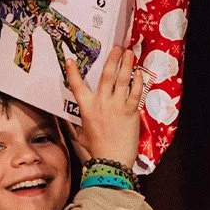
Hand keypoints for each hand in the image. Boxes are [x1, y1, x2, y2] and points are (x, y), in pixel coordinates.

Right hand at [64, 46, 141, 170]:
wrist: (112, 161)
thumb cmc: (96, 151)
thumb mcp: (81, 135)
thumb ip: (76, 124)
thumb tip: (69, 120)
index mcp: (86, 108)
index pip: (77, 86)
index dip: (72, 72)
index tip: (69, 60)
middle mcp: (101, 103)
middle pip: (107, 75)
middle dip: (112, 59)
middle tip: (117, 48)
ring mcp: (117, 106)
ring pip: (123, 79)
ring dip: (127, 64)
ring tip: (130, 53)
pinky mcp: (131, 111)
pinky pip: (136, 92)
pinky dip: (138, 81)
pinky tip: (140, 73)